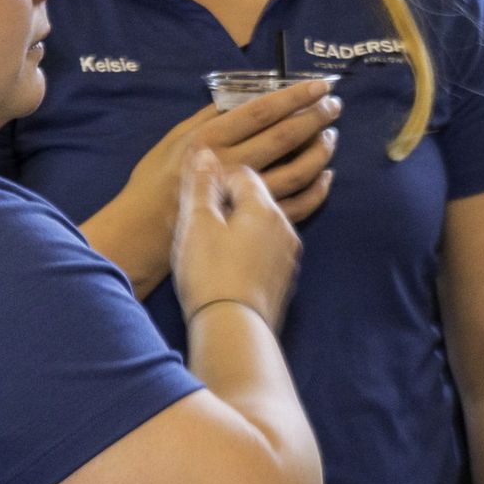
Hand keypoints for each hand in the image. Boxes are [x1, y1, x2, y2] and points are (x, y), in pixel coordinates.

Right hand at [121, 78, 339, 232]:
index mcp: (210, 143)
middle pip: (287, 139)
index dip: (294, 96)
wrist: (143, 246)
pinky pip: (298, 207)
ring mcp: (250, 201)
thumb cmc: (151, 193)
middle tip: (335, 105)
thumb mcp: (169, 145)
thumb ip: (203, 121)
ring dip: (319, 151)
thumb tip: (232, 99)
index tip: (319, 84)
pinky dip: (316, 190)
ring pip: (299, 172)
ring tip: (331, 136)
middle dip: (315, 118)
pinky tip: (325, 177)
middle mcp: (234, 169)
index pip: (262, 112)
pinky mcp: (260, 231)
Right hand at [172, 150, 300, 333]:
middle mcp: (285, 227)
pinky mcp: (283, 280)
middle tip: (200, 215)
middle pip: (257, 198)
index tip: (195, 192)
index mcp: (264, 207)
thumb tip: (205, 153)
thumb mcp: (196, 224)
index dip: (215, 177)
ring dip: (240, 225)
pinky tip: (227, 264)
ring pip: (262, 226)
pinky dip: (249, 248)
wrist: (234, 329)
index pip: (243, 173)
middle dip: (229, 200)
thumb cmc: (211, 275)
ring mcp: (288, 255)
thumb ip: (200, 185)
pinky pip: (266, 251)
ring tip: (211, 239)